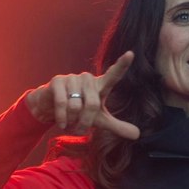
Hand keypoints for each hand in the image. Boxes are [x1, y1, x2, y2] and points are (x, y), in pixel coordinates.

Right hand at [23, 51, 139, 138]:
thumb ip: (117, 126)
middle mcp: (89, 78)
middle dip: (85, 122)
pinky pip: (62, 103)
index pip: (114, 75)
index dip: (122, 65)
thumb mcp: (99, 120)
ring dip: (72, 120)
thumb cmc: (79, 112)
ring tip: (69, 122)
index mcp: (101, 85)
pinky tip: (62, 123)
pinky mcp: (58, 81)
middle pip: (93, 105)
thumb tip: (137, 135)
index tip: (130, 54)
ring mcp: (73, 78)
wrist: (51, 108)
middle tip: (80, 129)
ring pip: (76, 106)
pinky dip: (62, 117)